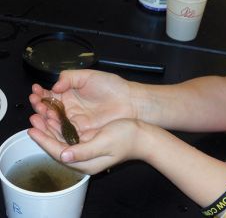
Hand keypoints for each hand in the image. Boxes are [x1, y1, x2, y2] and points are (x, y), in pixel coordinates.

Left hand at [28, 116, 151, 174]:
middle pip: (57, 145)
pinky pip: (70, 134)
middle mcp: (83, 157)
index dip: (44, 140)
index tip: (32, 129)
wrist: (144, 136)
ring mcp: (86, 149)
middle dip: (44, 131)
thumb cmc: (127, 138)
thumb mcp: (105, 143)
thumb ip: (83, 151)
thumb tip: (63, 155)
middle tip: (34, 115)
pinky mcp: (90, 141)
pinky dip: (61, 125)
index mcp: (86, 162)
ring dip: (51, 126)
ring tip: (41, 113)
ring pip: (62, 138)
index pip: (58, 152)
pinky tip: (57, 116)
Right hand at [29, 69, 136, 131]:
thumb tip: (54, 87)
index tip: (35, 91)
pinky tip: (49, 124)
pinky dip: (55, 130)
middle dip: (40, 106)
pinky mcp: (81, 133)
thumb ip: (69, 78)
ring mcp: (75, 122)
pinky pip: (64, 133)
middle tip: (36, 102)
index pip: (50, 95)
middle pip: (49, 110)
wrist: (130, 102)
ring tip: (38, 112)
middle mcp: (70, 109)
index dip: (41, 94)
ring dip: (44, 118)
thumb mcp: (88, 76)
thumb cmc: (112, 87)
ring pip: (54, 122)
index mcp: (70, 94)